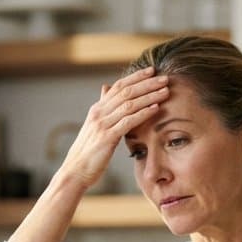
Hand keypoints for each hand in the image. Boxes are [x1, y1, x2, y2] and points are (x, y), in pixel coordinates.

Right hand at [56, 67, 169, 190]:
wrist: (75, 171)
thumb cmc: (89, 152)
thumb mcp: (95, 126)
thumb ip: (103, 108)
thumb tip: (106, 88)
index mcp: (97, 109)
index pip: (118, 86)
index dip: (136, 77)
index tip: (152, 70)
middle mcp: (99, 112)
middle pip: (126, 91)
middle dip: (147, 83)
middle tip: (165, 78)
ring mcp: (102, 124)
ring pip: (129, 104)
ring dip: (149, 96)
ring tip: (165, 91)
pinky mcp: (107, 137)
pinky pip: (128, 121)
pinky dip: (143, 113)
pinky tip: (156, 109)